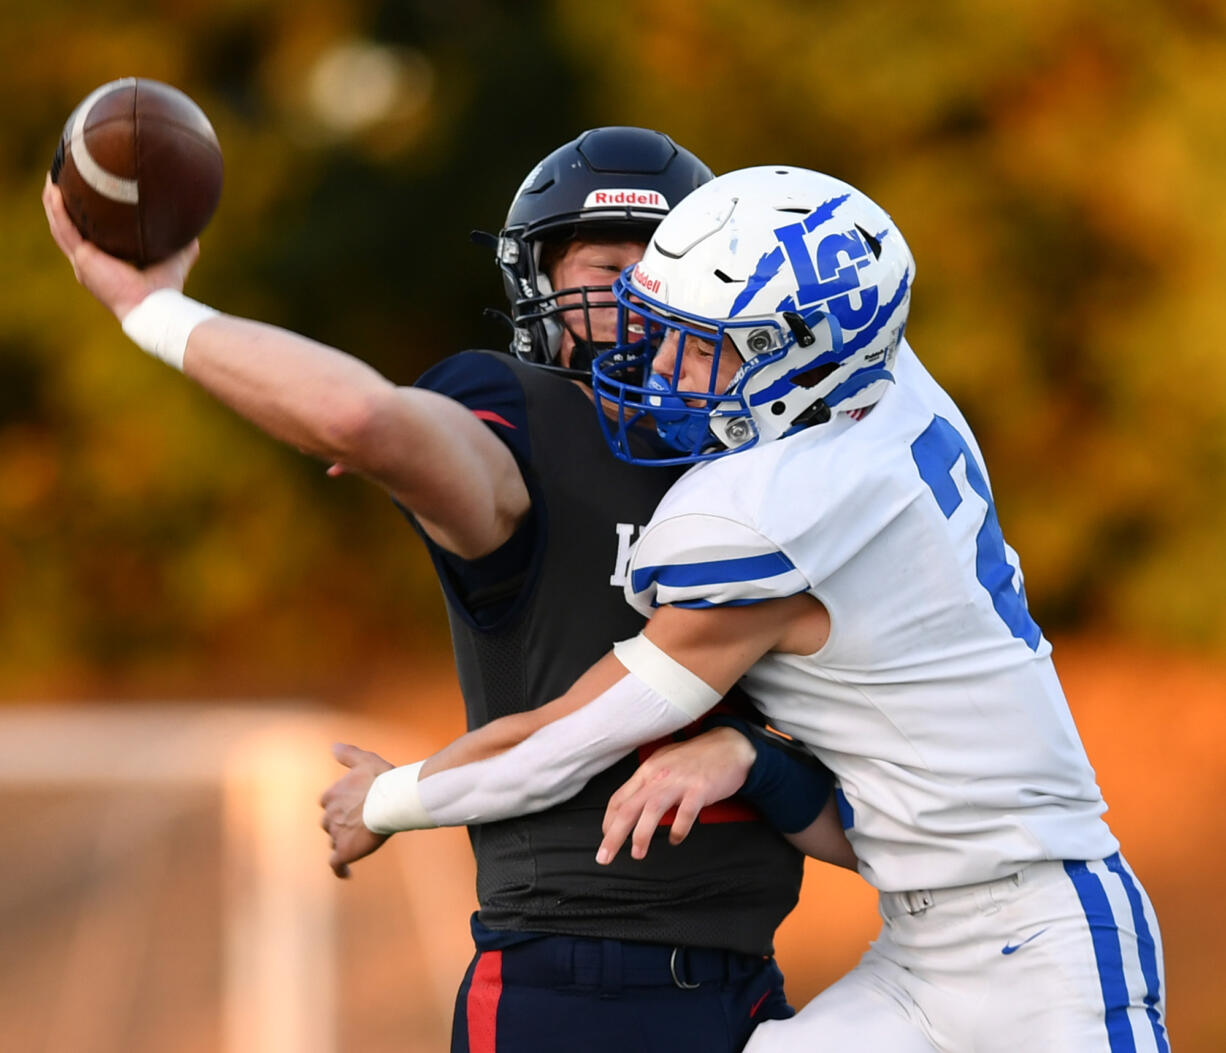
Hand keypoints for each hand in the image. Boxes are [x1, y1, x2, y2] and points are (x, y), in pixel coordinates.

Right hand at [42, 174, 198, 318]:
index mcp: (106, 263)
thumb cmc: (166, 288)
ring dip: (54, 202)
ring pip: (61, 226)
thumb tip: (194, 224)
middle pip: (68, 227)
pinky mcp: (83, 259)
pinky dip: (58, 210)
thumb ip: (182, 241)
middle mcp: (90, 263)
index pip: (89, 235)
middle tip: (61, 178)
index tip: (84, 193)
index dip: (84, 216)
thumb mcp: (175, 257)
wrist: (156, 306)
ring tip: (52, 177)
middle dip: (63, 203)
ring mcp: (84, 262)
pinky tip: (55, 191)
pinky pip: (65, 229)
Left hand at [319, 742, 394, 877]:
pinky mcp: (344, 851)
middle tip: (362, 823)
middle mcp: (330, 815)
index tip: (353, 805)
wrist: (392, 800)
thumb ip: (348, 754)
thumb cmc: (382, 779)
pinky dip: (340, 869)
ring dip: (344, 841)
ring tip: (362, 842)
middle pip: (330, 823)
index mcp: (332, 795)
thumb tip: (333, 747)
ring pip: (335, 841)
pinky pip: (336, 864)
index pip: (328, 802)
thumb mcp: (364, 760)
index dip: (341, 804)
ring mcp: (336, 834)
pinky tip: (346, 873)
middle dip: (342, 823)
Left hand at [596, 726, 755, 864]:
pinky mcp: (699, 789)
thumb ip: (649, 784)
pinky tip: (674, 839)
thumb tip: (634, 806)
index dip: (608, 821)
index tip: (605, 839)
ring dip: (641, 835)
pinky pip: (685, 813)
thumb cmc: (697, 757)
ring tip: (637, 853)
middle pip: (628, 808)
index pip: (619, 798)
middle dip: (613, 835)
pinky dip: (678, 830)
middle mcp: (659, 775)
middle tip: (605, 856)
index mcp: (648, 770)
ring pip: (651, 810)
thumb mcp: (664, 764)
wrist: (729, 745)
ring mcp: (679, 782)